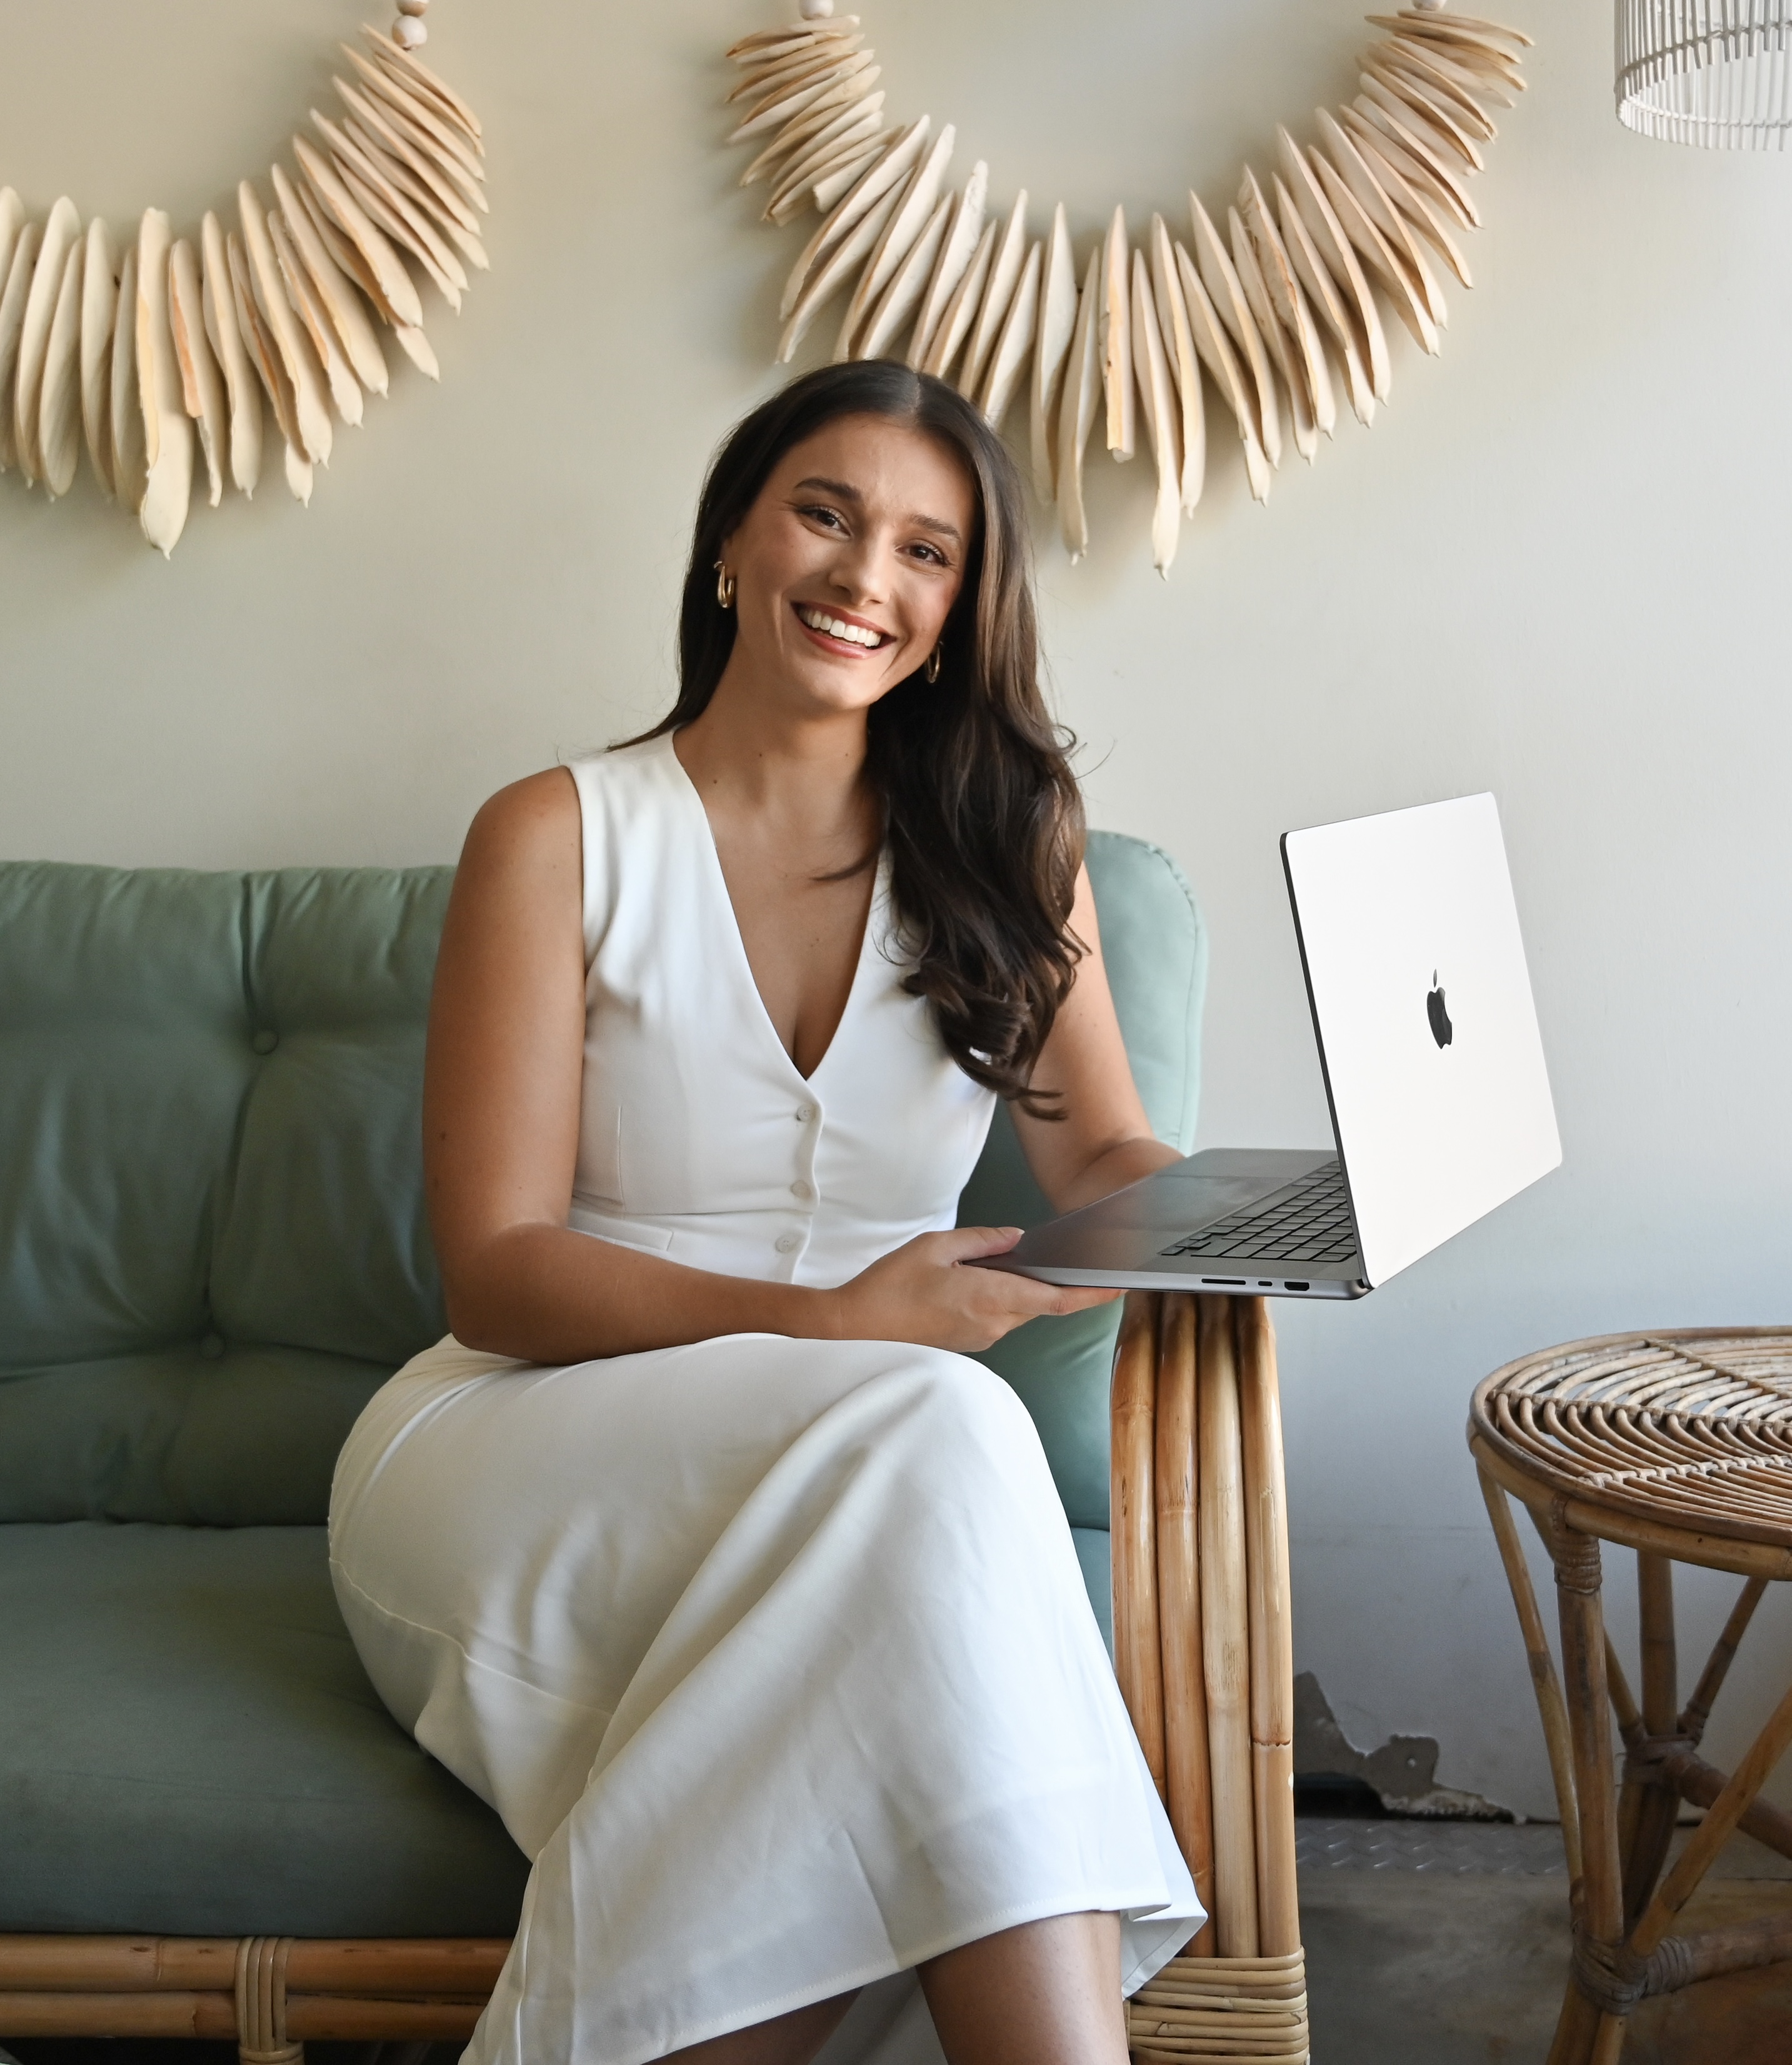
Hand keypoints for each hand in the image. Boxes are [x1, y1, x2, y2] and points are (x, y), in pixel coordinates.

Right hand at [826, 1226, 1120, 1352]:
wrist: (853, 1331)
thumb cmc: (888, 1288)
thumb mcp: (934, 1247)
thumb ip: (982, 1240)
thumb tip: (1016, 1239)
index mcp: (991, 1298)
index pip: (1057, 1300)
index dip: (1092, 1294)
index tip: (1120, 1285)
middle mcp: (993, 1324)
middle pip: (1039, 1302)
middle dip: (1052, 1281)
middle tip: (1063, 1254)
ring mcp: (980, 1338)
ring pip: (1017, 1309)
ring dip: (1020, 1288)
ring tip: (1004, 1260)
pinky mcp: (967, 1343)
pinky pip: (997, 1316)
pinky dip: (999, 1297)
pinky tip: (979, 1280)